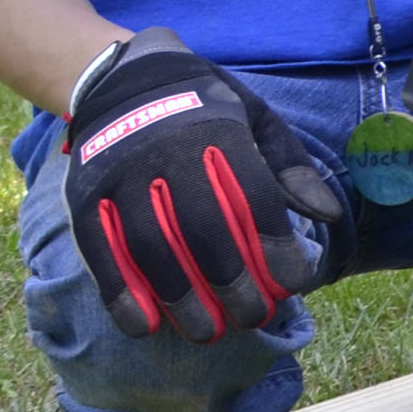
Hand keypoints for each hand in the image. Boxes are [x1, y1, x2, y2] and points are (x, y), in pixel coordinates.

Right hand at [61, 28, 343, 340]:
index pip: (251, 196)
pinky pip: (101, 251)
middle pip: (202, 229)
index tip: (295, 284)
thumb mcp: (258, 119)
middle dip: (232, 282)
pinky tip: (145, 327)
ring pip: (151, 247)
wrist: (125, 78)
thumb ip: (290, 168)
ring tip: (208, 333)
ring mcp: (120, 175)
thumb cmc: (206, 107)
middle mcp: (165, 152)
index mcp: (217, 131)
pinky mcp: (84, 196)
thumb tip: (329, 215)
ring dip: (180, 298)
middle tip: (255, 319)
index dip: (274, 244)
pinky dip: (121, 293)